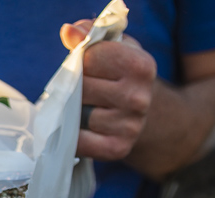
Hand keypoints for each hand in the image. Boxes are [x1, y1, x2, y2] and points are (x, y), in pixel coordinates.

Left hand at [61, 20, 156, 161]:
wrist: (146, 112)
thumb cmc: (121, 75)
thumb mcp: (113, 49)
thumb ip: (89, 36)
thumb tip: (69, 32)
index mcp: (141, 66)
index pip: (89, 59)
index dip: (80, 61)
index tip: (87, 66)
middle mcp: (139, 98)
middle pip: (81, 88)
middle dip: (73, 87)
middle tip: (81, 90)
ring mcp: (130, 126)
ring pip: (77, 115)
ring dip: (71, 112)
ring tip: (82, 108)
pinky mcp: (117, 149)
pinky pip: (79, 141)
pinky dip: (72, 135)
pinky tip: (80, 128)